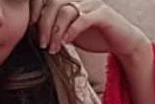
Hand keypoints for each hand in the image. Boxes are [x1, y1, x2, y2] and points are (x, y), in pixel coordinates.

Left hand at [29, 0, 150, 57]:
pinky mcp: (102, 14)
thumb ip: (56, 27)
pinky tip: (66, 42)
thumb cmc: (97, 37)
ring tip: (52, 47)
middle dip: (44, 23)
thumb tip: (36, 32)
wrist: (123, 43)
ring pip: (65, 10)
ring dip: (56, 31)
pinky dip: (71, 31)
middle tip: (42, 43)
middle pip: (53, 2)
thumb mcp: (71, 31)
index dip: (35, 9)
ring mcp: (91, 4)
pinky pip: (82, 19)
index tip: (31, 27)